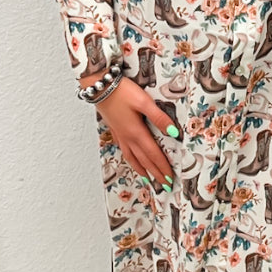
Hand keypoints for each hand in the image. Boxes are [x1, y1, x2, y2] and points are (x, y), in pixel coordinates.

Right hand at [91, 77, 179, 191]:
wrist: (99, 86)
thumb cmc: (121, 92)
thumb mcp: (144, 102)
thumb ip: (159, 118)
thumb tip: (173, 132)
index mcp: (137, 132)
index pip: (154, 155)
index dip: (163, 167)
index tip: (171, 179)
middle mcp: (128, 137)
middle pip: (144, 160)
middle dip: (156, 173)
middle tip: (165, 185)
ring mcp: (121, 135)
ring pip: (133, 158)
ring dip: (143, 170)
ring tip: (149, 179)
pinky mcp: (115, 130)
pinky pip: (125, 151)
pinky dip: (131, 160)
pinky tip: (133, 160)